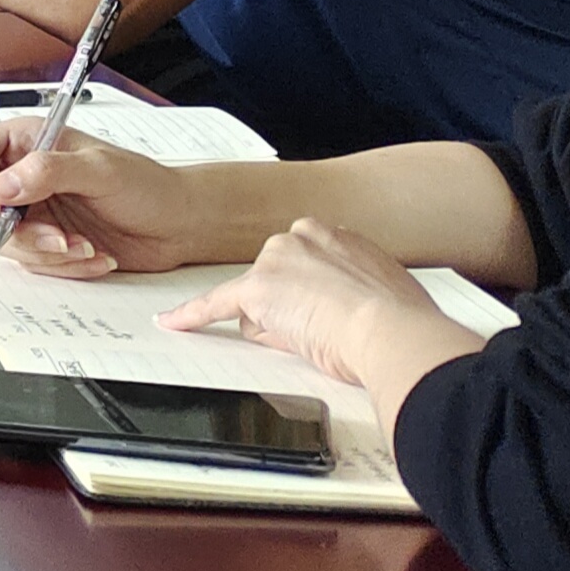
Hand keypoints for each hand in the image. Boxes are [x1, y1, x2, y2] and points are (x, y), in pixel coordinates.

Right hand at [0, 115, 216, 276]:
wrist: (178, 224)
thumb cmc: (148, 185)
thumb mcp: (99, 170)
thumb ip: (46, 171)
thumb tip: (0, 187)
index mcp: (24, 142)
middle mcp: (19, 176)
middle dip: (15, 229)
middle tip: (54, 235)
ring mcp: (29, 211)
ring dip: (41, 252)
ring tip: (82, 246)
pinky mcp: (42, 242)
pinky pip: (28, 262)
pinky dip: (60, 266)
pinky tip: (93, 254)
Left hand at [158, 218, 482, 389]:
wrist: (391, 330)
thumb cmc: (396, 320)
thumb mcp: (372, 290)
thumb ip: (341, 288)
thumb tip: (319, 311)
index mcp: (333, 235)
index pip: (301, 266)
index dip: (311, 298)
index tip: (326, 307)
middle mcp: (300, 237)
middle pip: (275, 284)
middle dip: (293, 311)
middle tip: (332, 328)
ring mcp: (275, 262)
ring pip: (259, 303)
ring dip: (281, 325)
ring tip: (323, 334)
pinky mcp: (256, 290)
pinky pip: (215, 305)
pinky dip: (193, 316)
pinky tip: (173, 322)